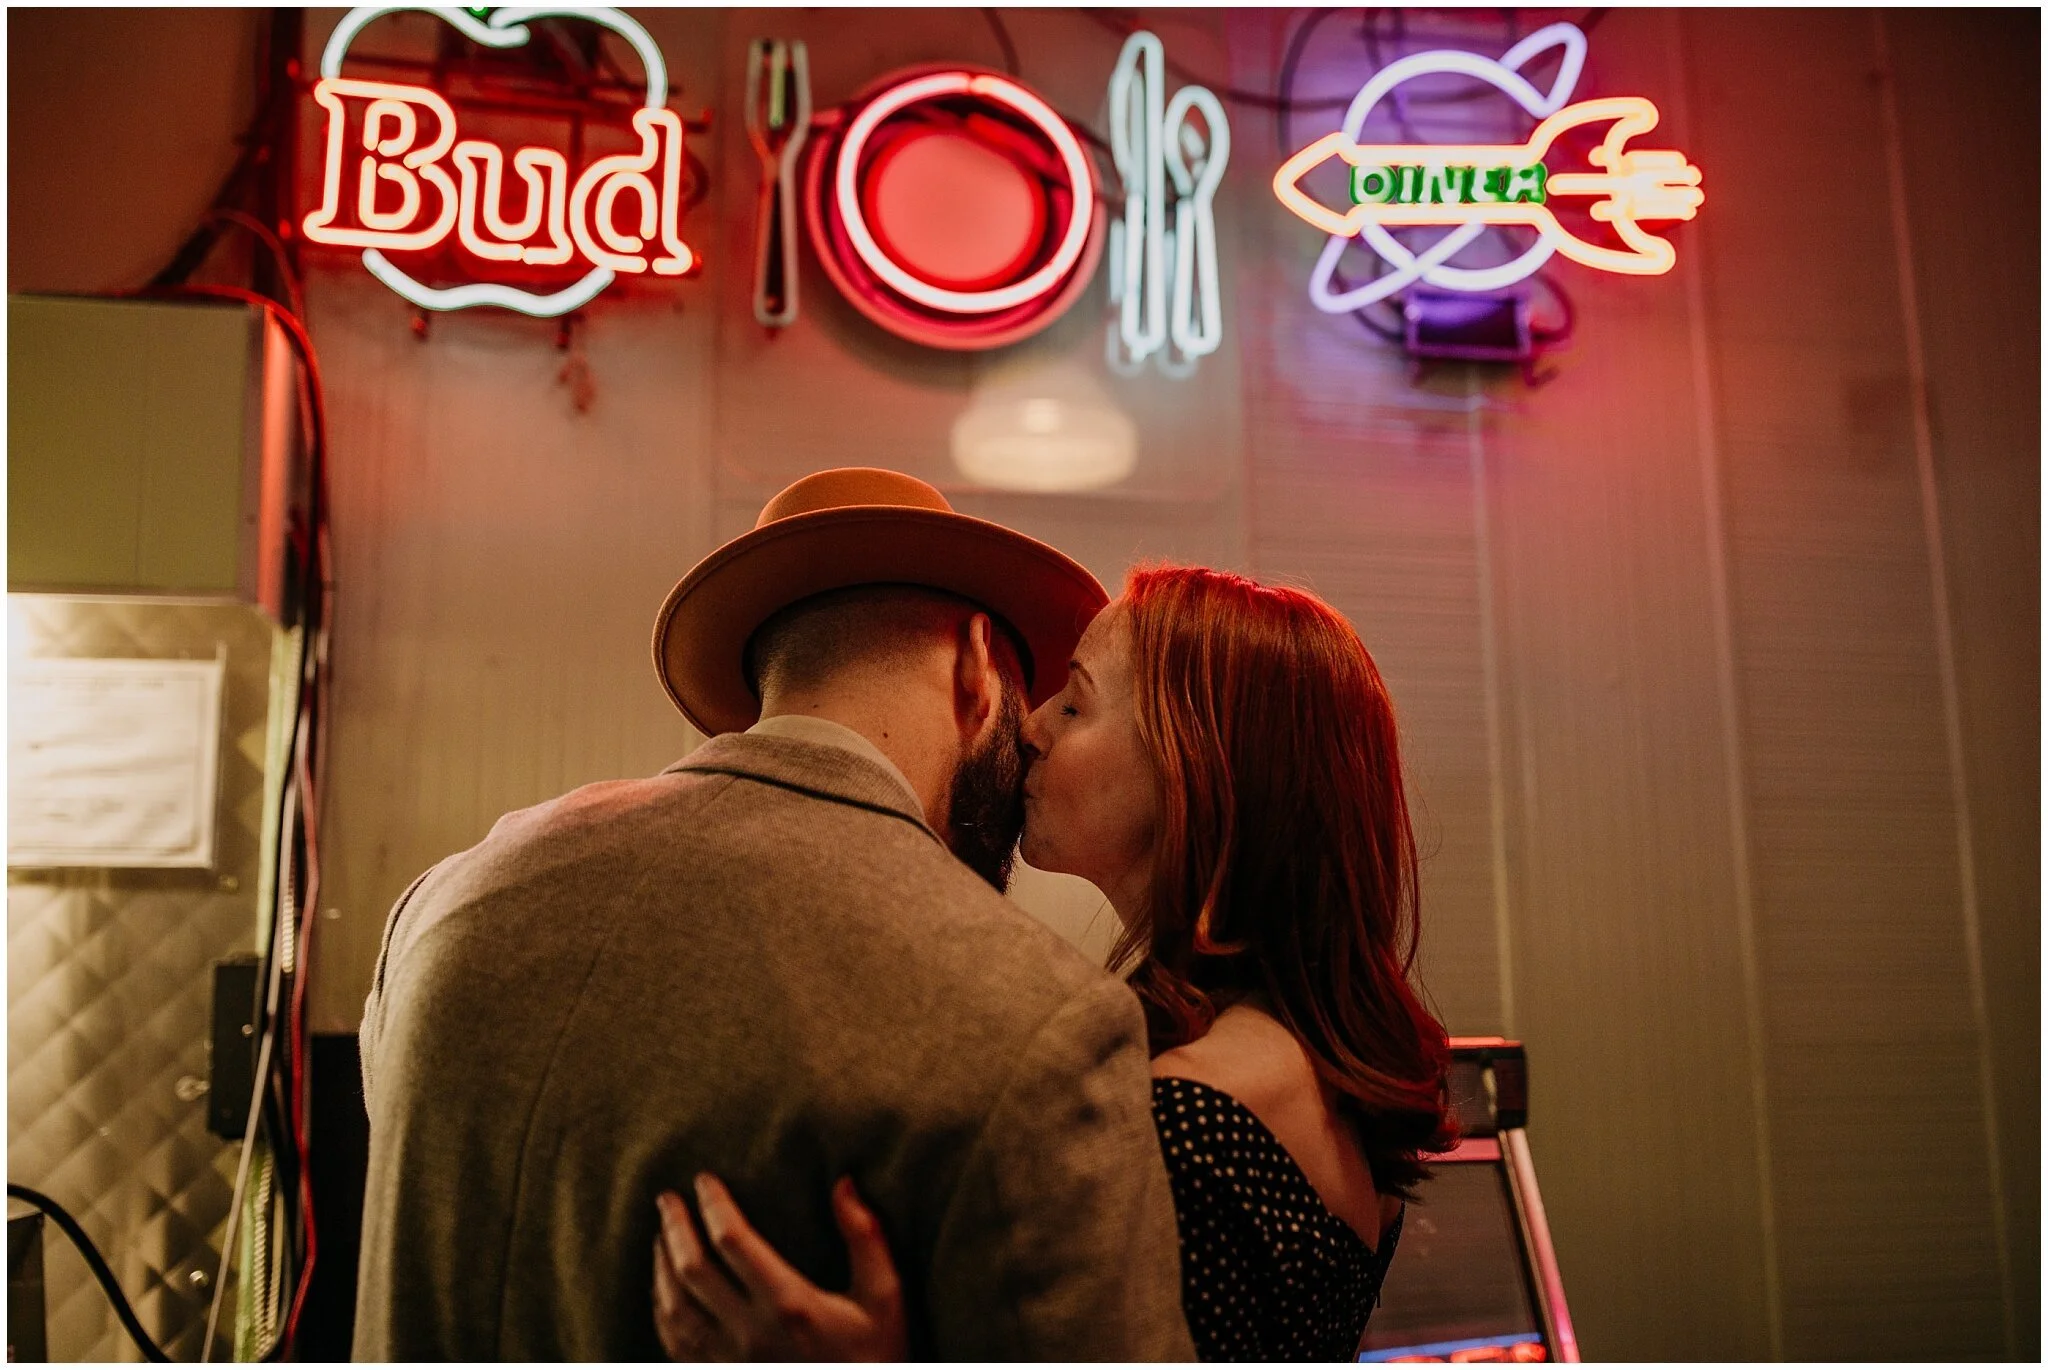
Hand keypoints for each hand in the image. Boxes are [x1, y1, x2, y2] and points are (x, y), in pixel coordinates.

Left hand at [653, 1174, 906, 1361]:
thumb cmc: (876, 1356)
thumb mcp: (884, 1297)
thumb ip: (866, 1238)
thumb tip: (843, 1184)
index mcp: (789, 1304)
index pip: (734, 1241)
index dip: (714, 1205)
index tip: (704, 1180)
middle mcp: (751, 1333)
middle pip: (692, 1270)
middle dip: (674, 1228)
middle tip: (667, 1198)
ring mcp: (730, 1361)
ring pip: (674, 1309)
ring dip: (661, 1267)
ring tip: (662, 1236)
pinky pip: (675, 1344)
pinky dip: (661, 1310)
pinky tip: (664, 1290)